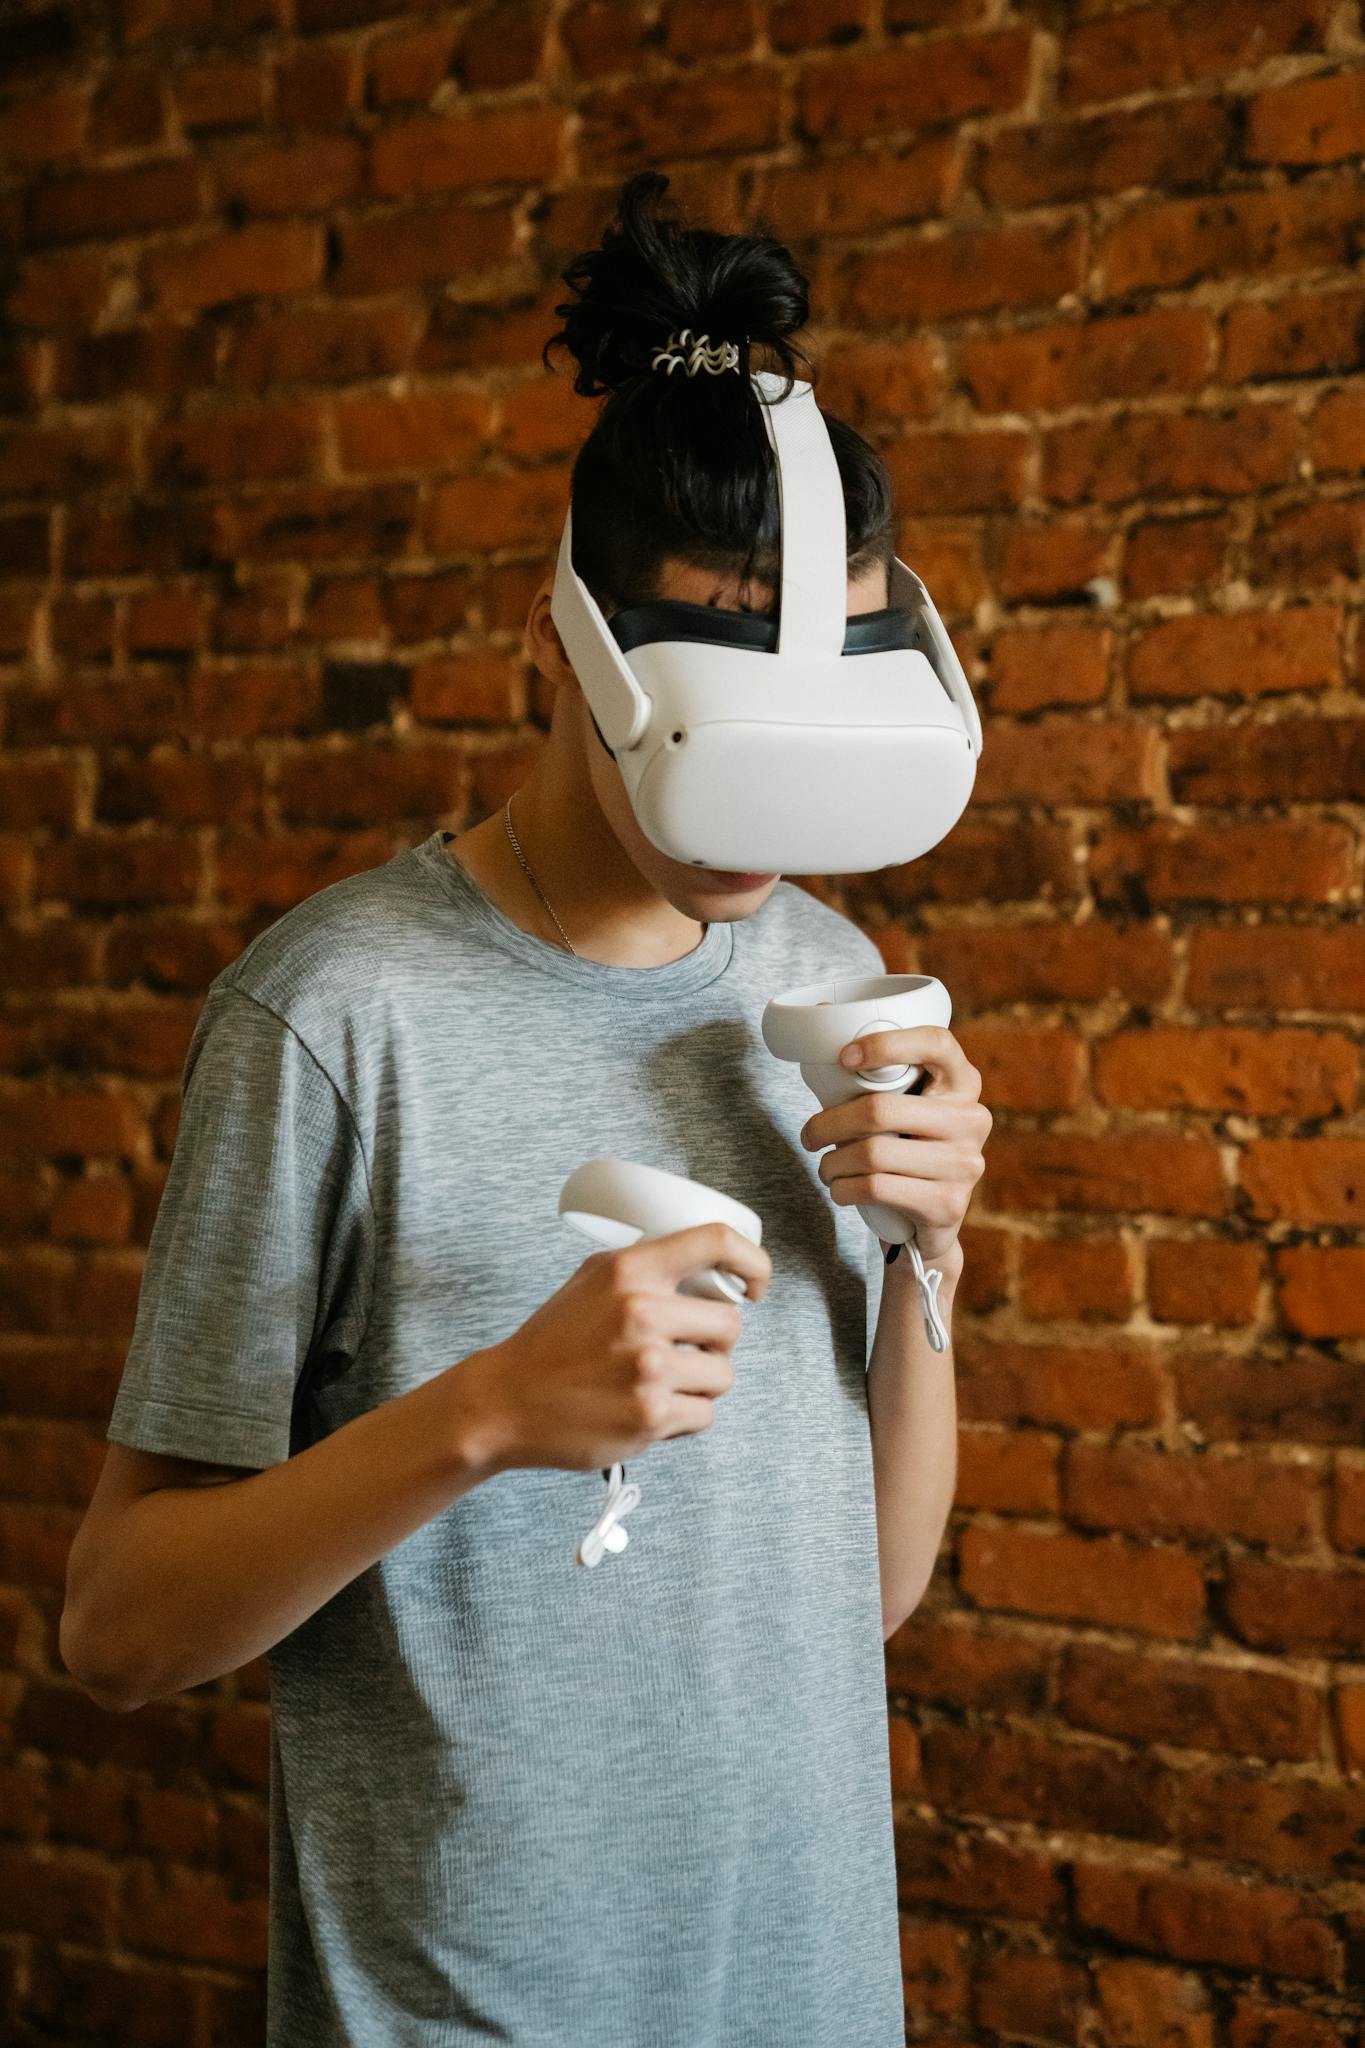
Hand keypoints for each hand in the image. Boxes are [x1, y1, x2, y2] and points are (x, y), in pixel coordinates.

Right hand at [456, 1223, 772, 1476]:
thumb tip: (712, 1269)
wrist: (505, 1401)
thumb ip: (648, 1268)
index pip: (716, 1242)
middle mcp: (642, 1313)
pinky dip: (685, 1416)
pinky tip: (651, 1408)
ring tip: (663, 1382)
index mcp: (630, 1270)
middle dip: (713, 1340)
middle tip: (684, 1349)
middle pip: (731, 1324)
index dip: (751, 1260)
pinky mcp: (651, 1416)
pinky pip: (705, 1414)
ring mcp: (649, 1368)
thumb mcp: (593, 1278)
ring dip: (701, 1381)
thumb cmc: (552, 1341)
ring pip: (724, 1374)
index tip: (755, 1282)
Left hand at [799, 1026, 990, 1264]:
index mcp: (962, 1081)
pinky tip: (840, 1190)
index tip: (843, 1057)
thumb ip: (871, 1073)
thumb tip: (821, 1007)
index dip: (886, 1043)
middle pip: (882, 1109)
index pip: (936, 1042)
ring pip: (873, 1153)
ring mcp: (966, 1164)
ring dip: (832, 1164)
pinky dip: (844, 1190)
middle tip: (809, 1135)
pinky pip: (878, 1188)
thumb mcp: (897, 1109)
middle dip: (829, 1123)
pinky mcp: (950, 1204)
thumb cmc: (901, 1150)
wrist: (928, 1222)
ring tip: (825, 1168)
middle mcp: (973, 1118)